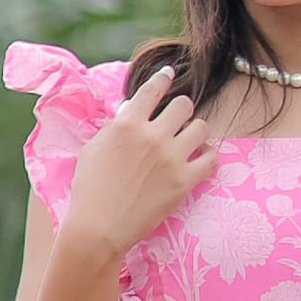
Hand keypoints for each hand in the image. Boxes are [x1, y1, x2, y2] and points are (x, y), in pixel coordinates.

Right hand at [63, 65, 219, 261]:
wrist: (99, 227)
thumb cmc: (90, 188)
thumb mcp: (94, 148)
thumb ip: (115, 126)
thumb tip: (132, 107)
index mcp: (127, 124)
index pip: (152, 89)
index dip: (163, 78)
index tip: (169, 74)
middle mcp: (152, 135)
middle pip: (184, 105)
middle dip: (181, 110)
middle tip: (177, 120)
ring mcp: (171, 158)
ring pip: (202, 127)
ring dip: (196, 131)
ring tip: (189, 141)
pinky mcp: (184, 182)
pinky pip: (211, 159)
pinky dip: (207, 157)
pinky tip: (199, 160)